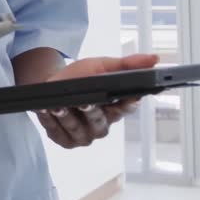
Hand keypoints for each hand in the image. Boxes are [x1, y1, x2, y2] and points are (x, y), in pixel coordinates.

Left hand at [35, 54, 159, 149]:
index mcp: (115, 110)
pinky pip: (57, 132)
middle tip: (84, 102)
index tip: (128, 97)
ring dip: (66, 117)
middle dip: (91, 111)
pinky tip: (45, 110)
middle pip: (100, 121)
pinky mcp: (64, 141)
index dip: (127, 104)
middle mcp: (102, 126)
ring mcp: (84, 136)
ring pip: (77, 128)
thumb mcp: (102, 66)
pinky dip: (50, 120)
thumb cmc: (80, 77)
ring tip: (57, 106)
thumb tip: (154, 58)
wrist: (51, 85)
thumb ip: (127, 64)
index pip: (125, 109)